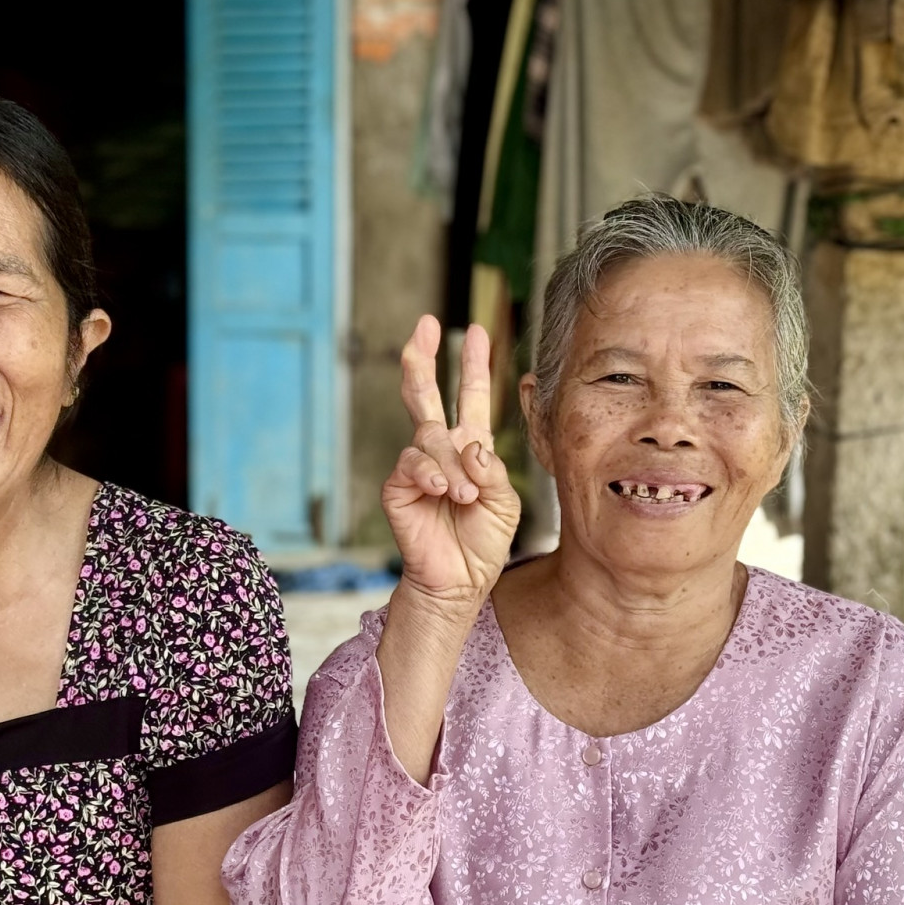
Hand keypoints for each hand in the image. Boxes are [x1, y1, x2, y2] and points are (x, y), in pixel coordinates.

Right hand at [382, 316, 520, 610]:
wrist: (460, 580)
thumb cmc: (483, 542)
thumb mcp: (505, 503)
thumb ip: (493, 471)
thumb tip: (469, 446)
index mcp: (470, 448)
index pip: (471, 398)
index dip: (473, 365)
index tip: (476, 331)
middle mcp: (441, 451)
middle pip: (426, 395)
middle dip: (424, 358)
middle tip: (425, 324)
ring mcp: (417, 468)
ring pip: (428, 437)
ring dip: (450, 464)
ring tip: (463, 495)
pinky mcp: (398, 488)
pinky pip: (410, 465)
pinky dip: (429, 473)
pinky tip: (442, 489)